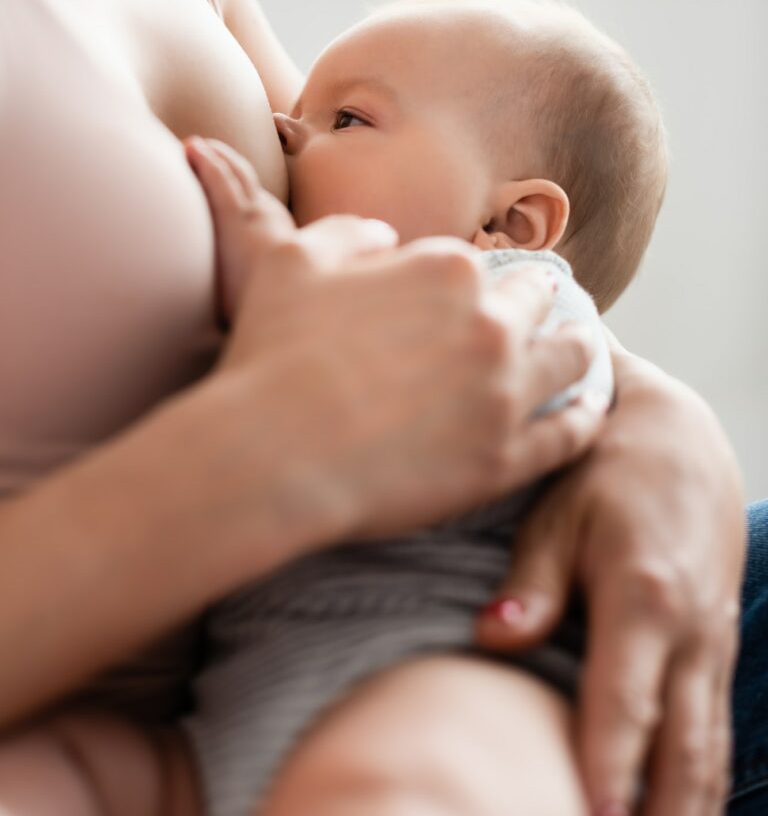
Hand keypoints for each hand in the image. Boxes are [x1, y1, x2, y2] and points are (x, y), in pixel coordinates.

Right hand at [185, 135, 605, 543]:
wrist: (272, 452)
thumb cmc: (273, 351)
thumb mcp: (291, 261)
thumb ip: (346, 233)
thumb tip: (385, 235)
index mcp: (447, 269)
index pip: (479, 266)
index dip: (472, 282)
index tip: (478, 293)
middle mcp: (491, 323)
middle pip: (537, 303)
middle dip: (536, 304)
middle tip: (540, 314)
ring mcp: (505, 393)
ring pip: (572, 359)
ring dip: (576, 350)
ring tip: (578, 352)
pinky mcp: (507, 458)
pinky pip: (572, 433)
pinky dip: (583, 417)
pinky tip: (585, 412)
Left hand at [476, 353, 745, 815]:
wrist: (681, 437)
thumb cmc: (607, 471)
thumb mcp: (558, 511)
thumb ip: (530, 581)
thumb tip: (492, 638)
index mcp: (643, 596)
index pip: (625, 703)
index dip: (609, 769)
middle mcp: (690, 633)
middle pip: (679, 750)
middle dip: (653, 814)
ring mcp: (712, 645)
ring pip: (708, 751)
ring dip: (684, 809)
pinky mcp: (717, 649)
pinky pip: (716, 731)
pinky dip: (703, 782)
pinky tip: (679, 813)